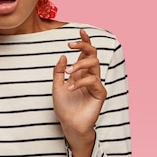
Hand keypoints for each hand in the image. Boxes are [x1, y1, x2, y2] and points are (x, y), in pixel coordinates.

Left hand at [53, 29, 106, 156]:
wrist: (68, 124)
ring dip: (79, 65)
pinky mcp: (100, 94)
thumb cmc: (64, 106)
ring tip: (68, 73)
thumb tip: (63, 55)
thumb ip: (59, 71)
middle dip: (83, 46)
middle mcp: (90, 76)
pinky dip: (80, 82)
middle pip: (92, 54)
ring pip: (94, 65)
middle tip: (70, 45)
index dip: (85, 42)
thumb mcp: (56, 86)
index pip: (86, 53)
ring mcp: (96, 84)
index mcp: (81, 72)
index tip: (80, 31)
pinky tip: (70, 88)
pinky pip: (93, 81)